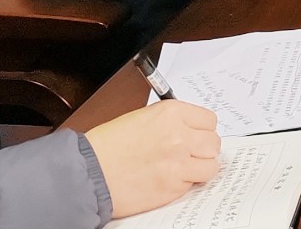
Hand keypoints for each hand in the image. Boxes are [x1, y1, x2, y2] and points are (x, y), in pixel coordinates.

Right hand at [86, 100, 220, 217]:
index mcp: (172, 113)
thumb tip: (189, 128)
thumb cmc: (106, 146)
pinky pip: (195, 184)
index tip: (197, 136)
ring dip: (200, 167)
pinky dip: (187, 184)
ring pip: (211, 165)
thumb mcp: (141, 118)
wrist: (87, 173)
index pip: (209, 120)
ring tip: (185, 169)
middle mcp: (180, 135)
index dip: (203, 130)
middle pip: (214, 142)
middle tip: (191, 154)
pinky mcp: (173, 187)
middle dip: (204, 149)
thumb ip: (170, 121)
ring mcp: (178, 162)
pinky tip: (172, 180)